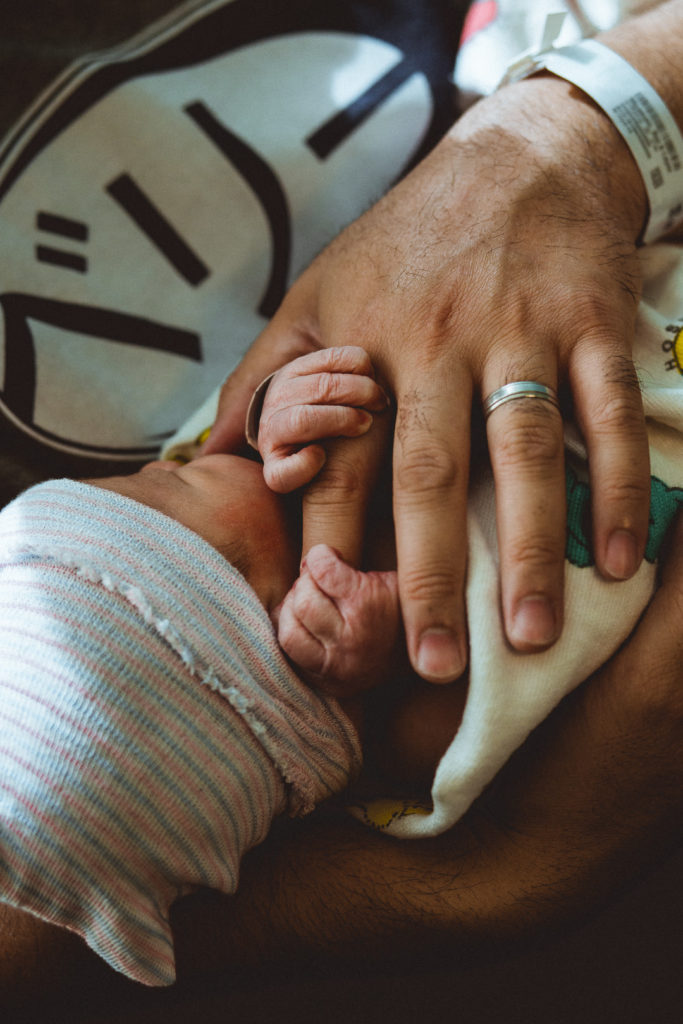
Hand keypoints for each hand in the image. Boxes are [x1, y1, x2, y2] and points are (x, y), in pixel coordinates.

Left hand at [206, 74, 650, 682]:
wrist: (521, 155)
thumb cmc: (407, 242)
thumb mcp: (316, 293)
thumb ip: (264, 377)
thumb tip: (209, 458)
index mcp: (365, 344)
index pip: (343, 457)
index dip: (332, 540)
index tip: (327, 615)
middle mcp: (438, 341)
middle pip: (431, 472)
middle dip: (432, 574)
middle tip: (432, 664)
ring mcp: (522, 333)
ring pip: (524, 454)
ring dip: (530, 550)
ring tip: (530, 636)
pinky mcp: (592, 326)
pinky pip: (608, 417)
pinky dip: (616, 489)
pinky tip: (616, 560)